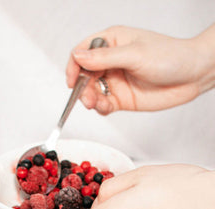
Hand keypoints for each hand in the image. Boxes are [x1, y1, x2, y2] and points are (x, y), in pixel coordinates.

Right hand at [66, 24, 214, 114]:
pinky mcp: (120, 98)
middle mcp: (110, 61)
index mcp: (112, 42)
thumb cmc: (170, 56)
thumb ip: (104, 58)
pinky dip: (100, 108)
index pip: (82, 52)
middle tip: (86, 97)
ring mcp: (115, 80)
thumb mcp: (134, 54)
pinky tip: (105, 107)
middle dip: (82, 87)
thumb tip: (78, 57)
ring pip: (91, 92)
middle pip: (84, 75)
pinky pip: (102, 105)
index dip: (74, 66)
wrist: (192, 75)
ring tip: (95, 104)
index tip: (73, 80)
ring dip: (89, 99)